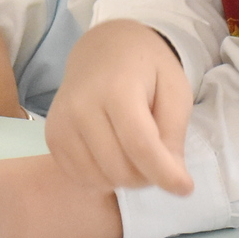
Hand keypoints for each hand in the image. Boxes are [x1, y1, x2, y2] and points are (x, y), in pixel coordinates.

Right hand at [45, 19, 193, 194]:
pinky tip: (114, 156)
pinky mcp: (52, 138)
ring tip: (136, 154)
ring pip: (100, 179)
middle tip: (159, 158)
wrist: (103, 49)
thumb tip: (174, 178)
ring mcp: (61, 123)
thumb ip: (174, 133)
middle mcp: (81, 107)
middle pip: (120, 169)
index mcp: (116, 89)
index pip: (140, 145)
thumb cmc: (146, 69)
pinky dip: (103, 177)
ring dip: (126, 179)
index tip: (185, 188)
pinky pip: (80, 178)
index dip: (165, 174)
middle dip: (148, 176)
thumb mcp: (175, 90)